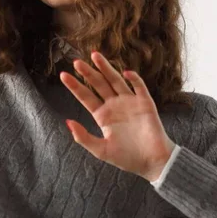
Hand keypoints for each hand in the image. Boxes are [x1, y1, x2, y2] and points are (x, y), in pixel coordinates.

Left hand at [60, 51, 175, 181]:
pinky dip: (134, 79)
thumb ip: (84, 137)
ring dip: (106, 68)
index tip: (63, 75)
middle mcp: (114, 106)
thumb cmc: (127, 158)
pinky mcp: (145, 103)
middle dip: (88, 73)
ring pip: (115, 81)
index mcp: (102, 116)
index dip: (75, 86)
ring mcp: (130, 102)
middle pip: (98, 85)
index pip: (86, 97)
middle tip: (76, 62)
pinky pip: (139, 87)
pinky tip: (126, 73)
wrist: (153, 162)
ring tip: (95, 55)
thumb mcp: (101, 150)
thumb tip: (67, 122)